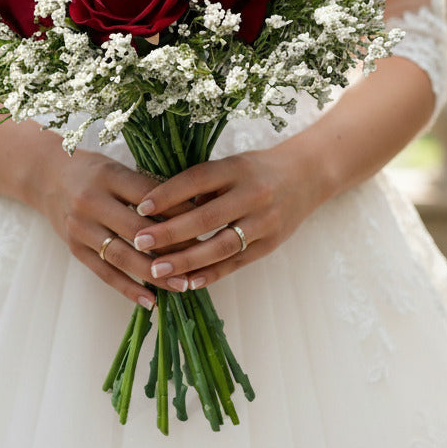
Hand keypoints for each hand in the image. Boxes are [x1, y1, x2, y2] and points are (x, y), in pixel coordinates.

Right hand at [30, 148, 191, 308]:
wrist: (43, 176)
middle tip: (201, 259)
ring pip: (122, 255)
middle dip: (172, 246)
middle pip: (138, 229)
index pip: (149, 196)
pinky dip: (128, 288)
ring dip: (154, 274)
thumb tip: (192, 208)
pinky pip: (105, 272)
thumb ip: (146, 187)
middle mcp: (91, 202)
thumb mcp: (116, 168)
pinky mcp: (75, 249)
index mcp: (108, 176)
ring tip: (181, 285)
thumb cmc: (91, 171)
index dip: (178, 211)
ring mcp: (81, 228)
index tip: (206, 223)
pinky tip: (150, 300)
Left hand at [129, 142, 321, 291]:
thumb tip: (159, 205)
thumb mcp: (232, 165)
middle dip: (169, 232)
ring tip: (157, 269)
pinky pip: (236, 263)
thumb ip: (202, 184)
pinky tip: (187, 282)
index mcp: (238, 168)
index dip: (168, 193)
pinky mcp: (270, 244)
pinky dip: (210, 274)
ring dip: (186, 260)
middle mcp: (253, 194)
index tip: (140, 206)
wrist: (307, 176)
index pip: (197, 180)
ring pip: (220, 246)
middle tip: (139, 242)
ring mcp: (264, 222)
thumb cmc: (257, 170)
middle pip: (206, 217)